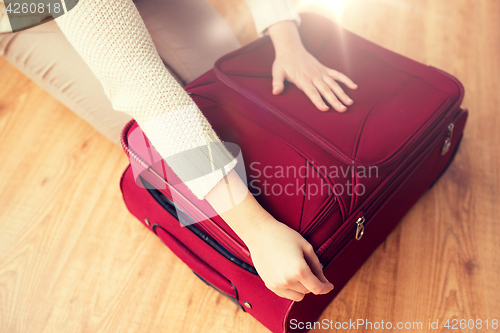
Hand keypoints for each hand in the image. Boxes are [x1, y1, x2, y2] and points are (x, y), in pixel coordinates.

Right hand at [205, 170, 332, 300]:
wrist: (260, 234)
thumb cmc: (283, 236)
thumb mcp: (306, 247)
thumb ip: (317, 265)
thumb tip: (323, 280)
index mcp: (299, 270)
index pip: (317, 288)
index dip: (326, 288)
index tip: (329, 286)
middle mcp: (288, 280)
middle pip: (308, 291)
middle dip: (313, 283)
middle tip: (309, 269)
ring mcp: (277, 284)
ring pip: (298, 295)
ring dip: (302, 288)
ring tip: (298, 273)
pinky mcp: (270, 285)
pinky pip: (286, 294)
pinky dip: (291, 289)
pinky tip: (289, 276)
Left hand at [268, 20, 357, 111]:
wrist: (291, 48)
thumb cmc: (283, 62)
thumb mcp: (277, 72)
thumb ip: (277, 82)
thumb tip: (275, 92)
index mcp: (303, 79)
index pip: (312, 92)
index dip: (318, 100)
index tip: (325, 108)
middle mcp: (314, 76)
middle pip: (326, 90)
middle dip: (335, 100)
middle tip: (343, 110)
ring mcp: (321, 72)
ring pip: (334, 84)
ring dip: (342, 93)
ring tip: (350, 103)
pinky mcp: (325, 69)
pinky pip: (337, 75)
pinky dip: (346, 80)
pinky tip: (354, 87)